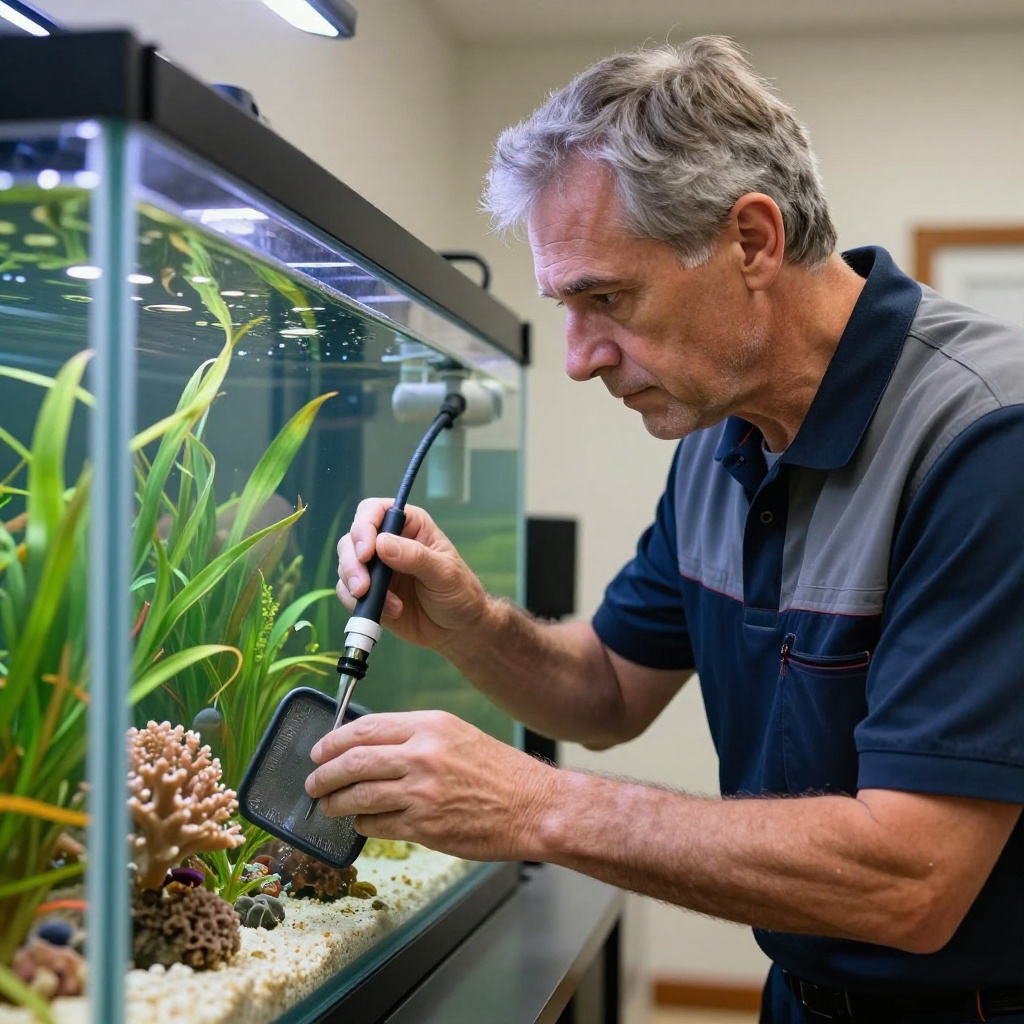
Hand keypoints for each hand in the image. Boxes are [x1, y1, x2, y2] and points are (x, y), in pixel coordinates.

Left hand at [305, 710, 556, 861]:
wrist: (533, 806)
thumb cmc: (499, 772)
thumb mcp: (457, 734)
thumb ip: (416, 737)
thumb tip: (371, 747)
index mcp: (430, 726)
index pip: (365, 728)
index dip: (333, 741)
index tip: (319, 751)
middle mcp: (423, 755)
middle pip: (353, 761)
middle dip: (323, 774)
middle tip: (313, 782)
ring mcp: (422, 792)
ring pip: (358, 795)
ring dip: (335, 803)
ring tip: (327, 806)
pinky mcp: (424, 827)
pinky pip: (377, 825)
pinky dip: (362, 825)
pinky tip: (361, 824)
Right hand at [336, 498, 489, 651]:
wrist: (459, 630)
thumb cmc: (460, 593)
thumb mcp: (444, 573)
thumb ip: (415, 557)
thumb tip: (382, 543)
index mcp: (410, 525)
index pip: (374, 511)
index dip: (363, 527)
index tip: (366, 553)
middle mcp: (389, 542)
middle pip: (352, 539)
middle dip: (352, 562)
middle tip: (363, 587)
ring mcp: (377, 568)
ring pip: (346, 565)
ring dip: (354, 585)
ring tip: (384, 604)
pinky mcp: (370, 593)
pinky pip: (348, 592)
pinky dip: (359, 604)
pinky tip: (388, 612)